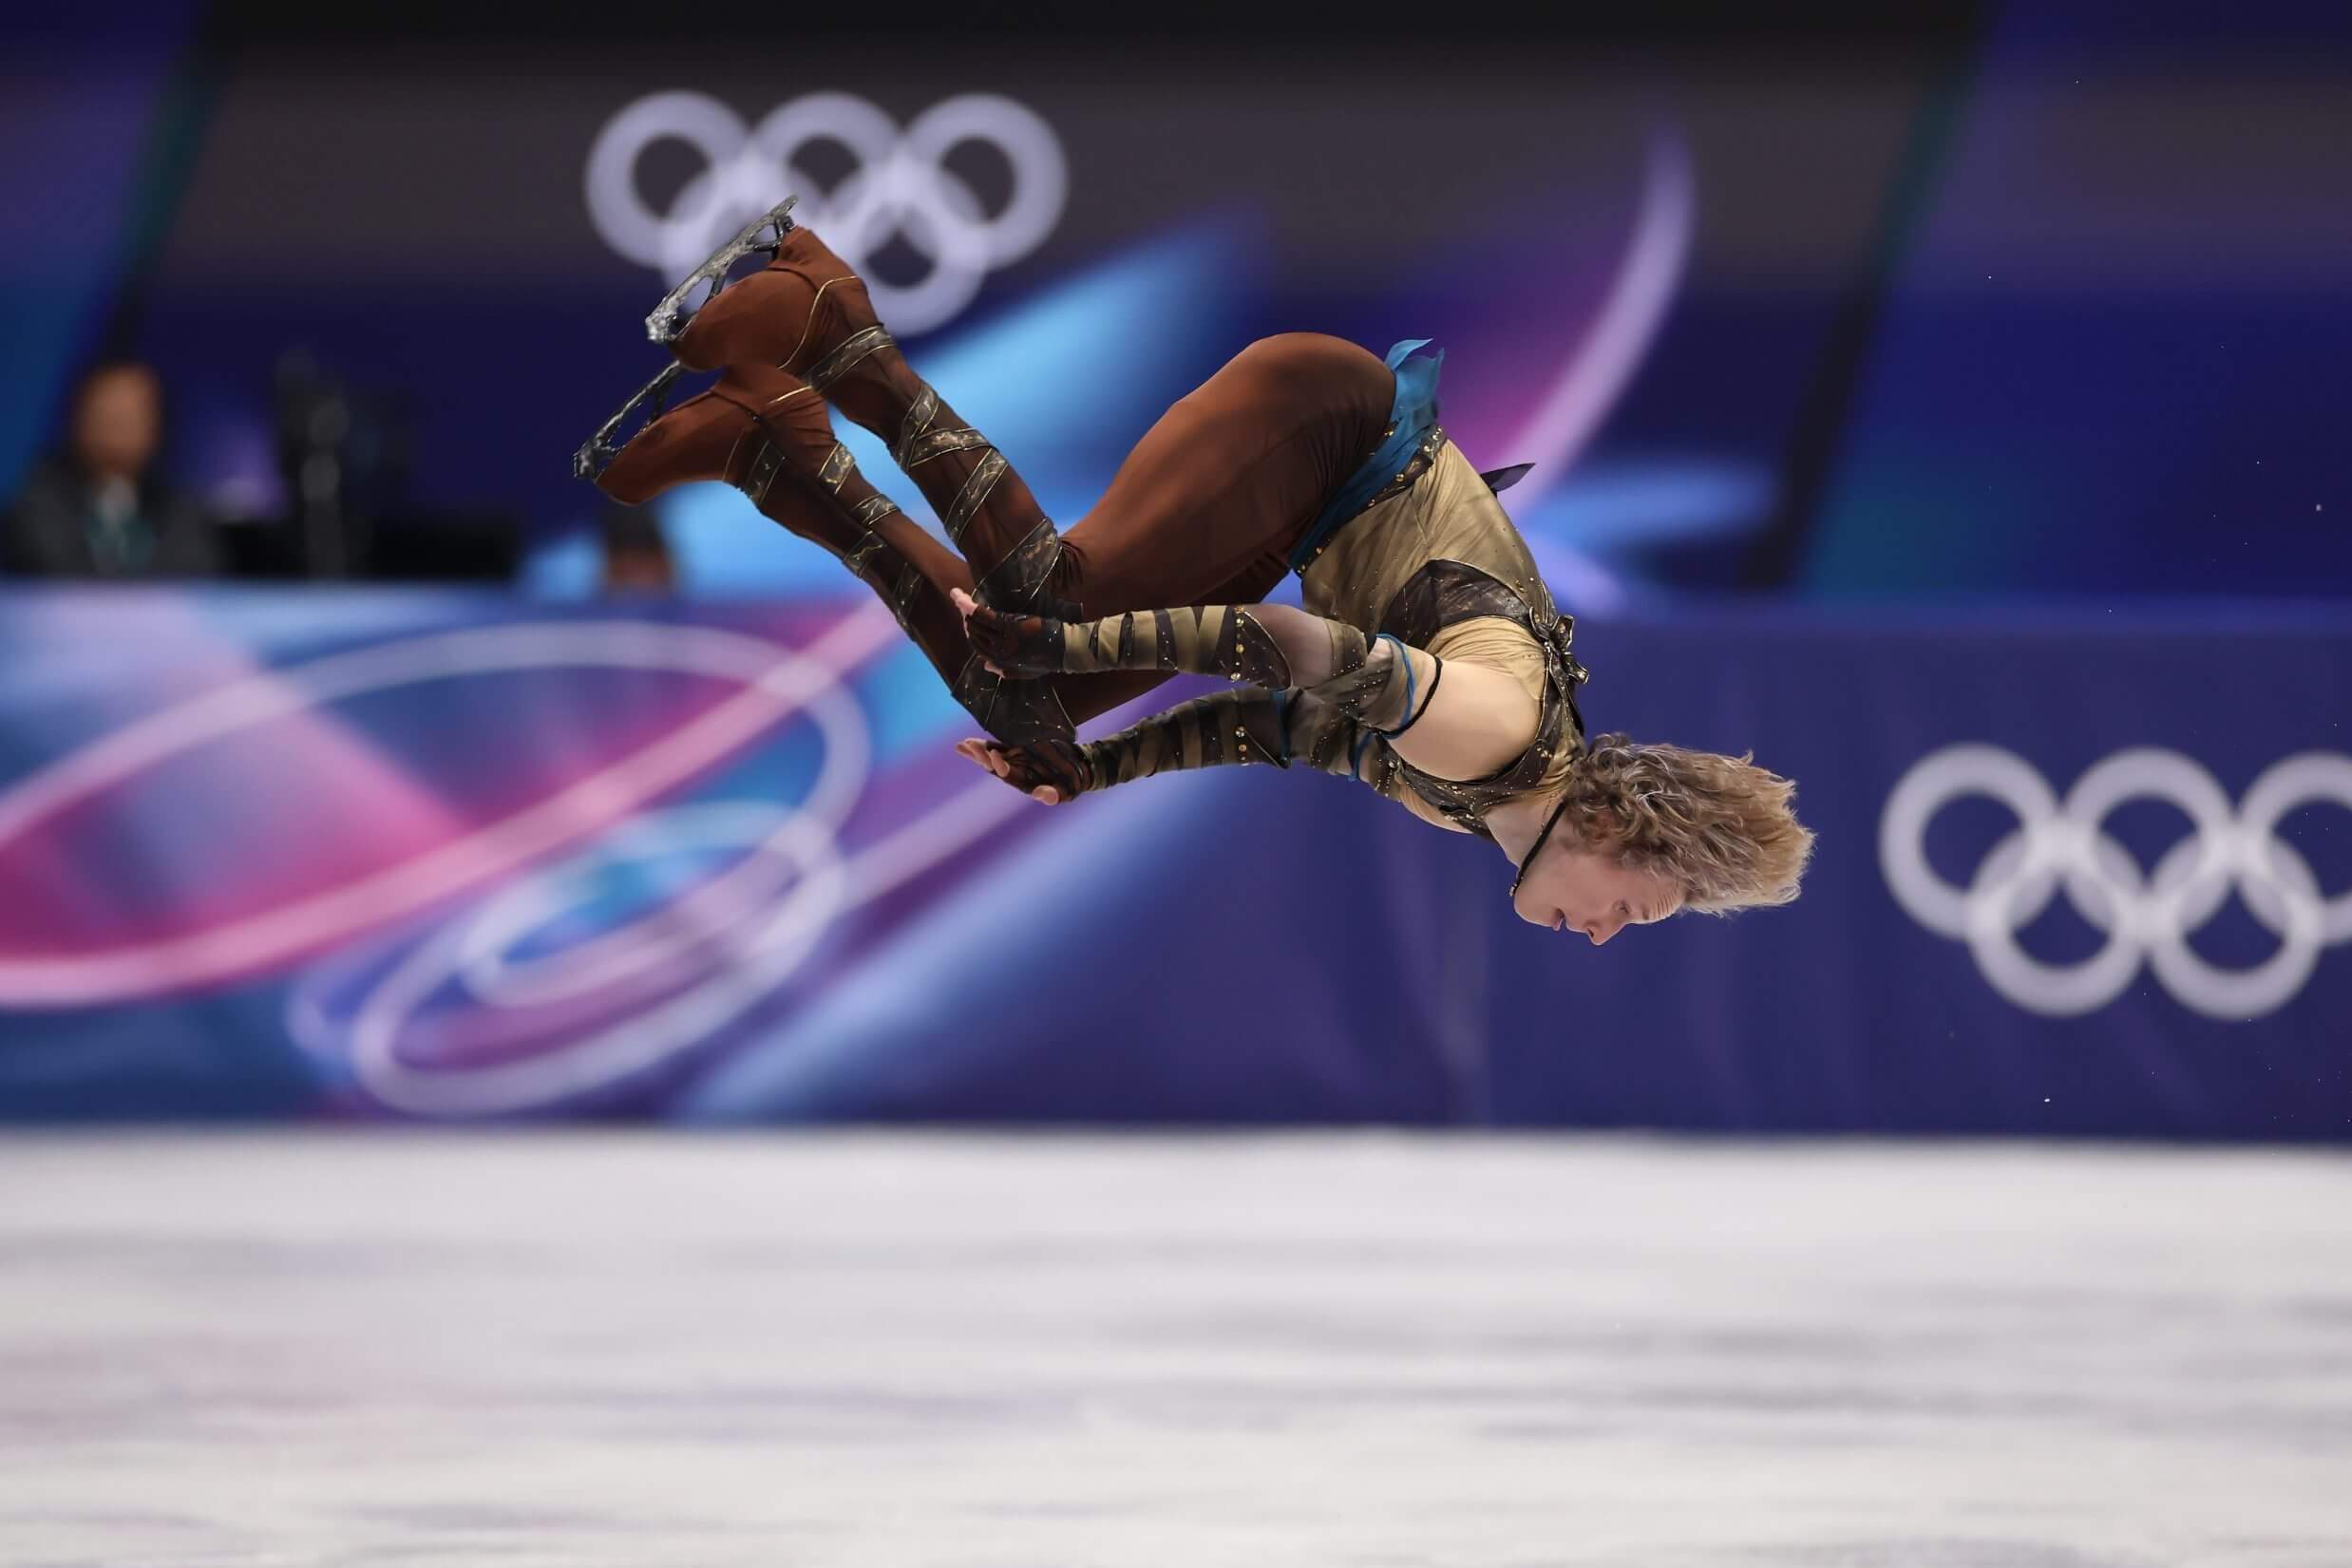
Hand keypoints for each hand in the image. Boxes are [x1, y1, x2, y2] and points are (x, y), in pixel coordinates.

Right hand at [950, 587, 1060, 676]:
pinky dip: (972, 608)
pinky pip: (985, 617)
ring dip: (964, 609)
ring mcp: (1003, 639)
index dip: (971, 634)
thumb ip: (1004, 670)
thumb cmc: (1047, 659)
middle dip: (965, 618)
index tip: (966, 621)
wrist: (1063, 651)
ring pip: (977, 623)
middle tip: (960, 602)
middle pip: (974, 634)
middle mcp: (998, 652)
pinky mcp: (1010, 627)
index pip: (978, 648)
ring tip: (957, 596)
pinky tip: (964, 600)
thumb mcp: (1023, 670)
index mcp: (1001, 662)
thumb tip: (986, 665)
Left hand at [955, 736, 1090, 803]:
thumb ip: (1053, 795)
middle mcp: (1015, 770)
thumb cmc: (1071, 784)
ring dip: (976, 751)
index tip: (994, 754)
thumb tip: (1041, 796)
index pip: (1005, 774)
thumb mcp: (1065, 791)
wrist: (1077, 768)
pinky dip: (984, 745)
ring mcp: (1016, 759)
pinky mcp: (1018, 749)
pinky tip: (968, 742)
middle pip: (992, 765)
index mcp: (1023, 781)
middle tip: (966, 746)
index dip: (998, 765)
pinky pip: (998, 746)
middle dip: (980, 756)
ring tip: (962, 745)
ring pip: (991, 755)